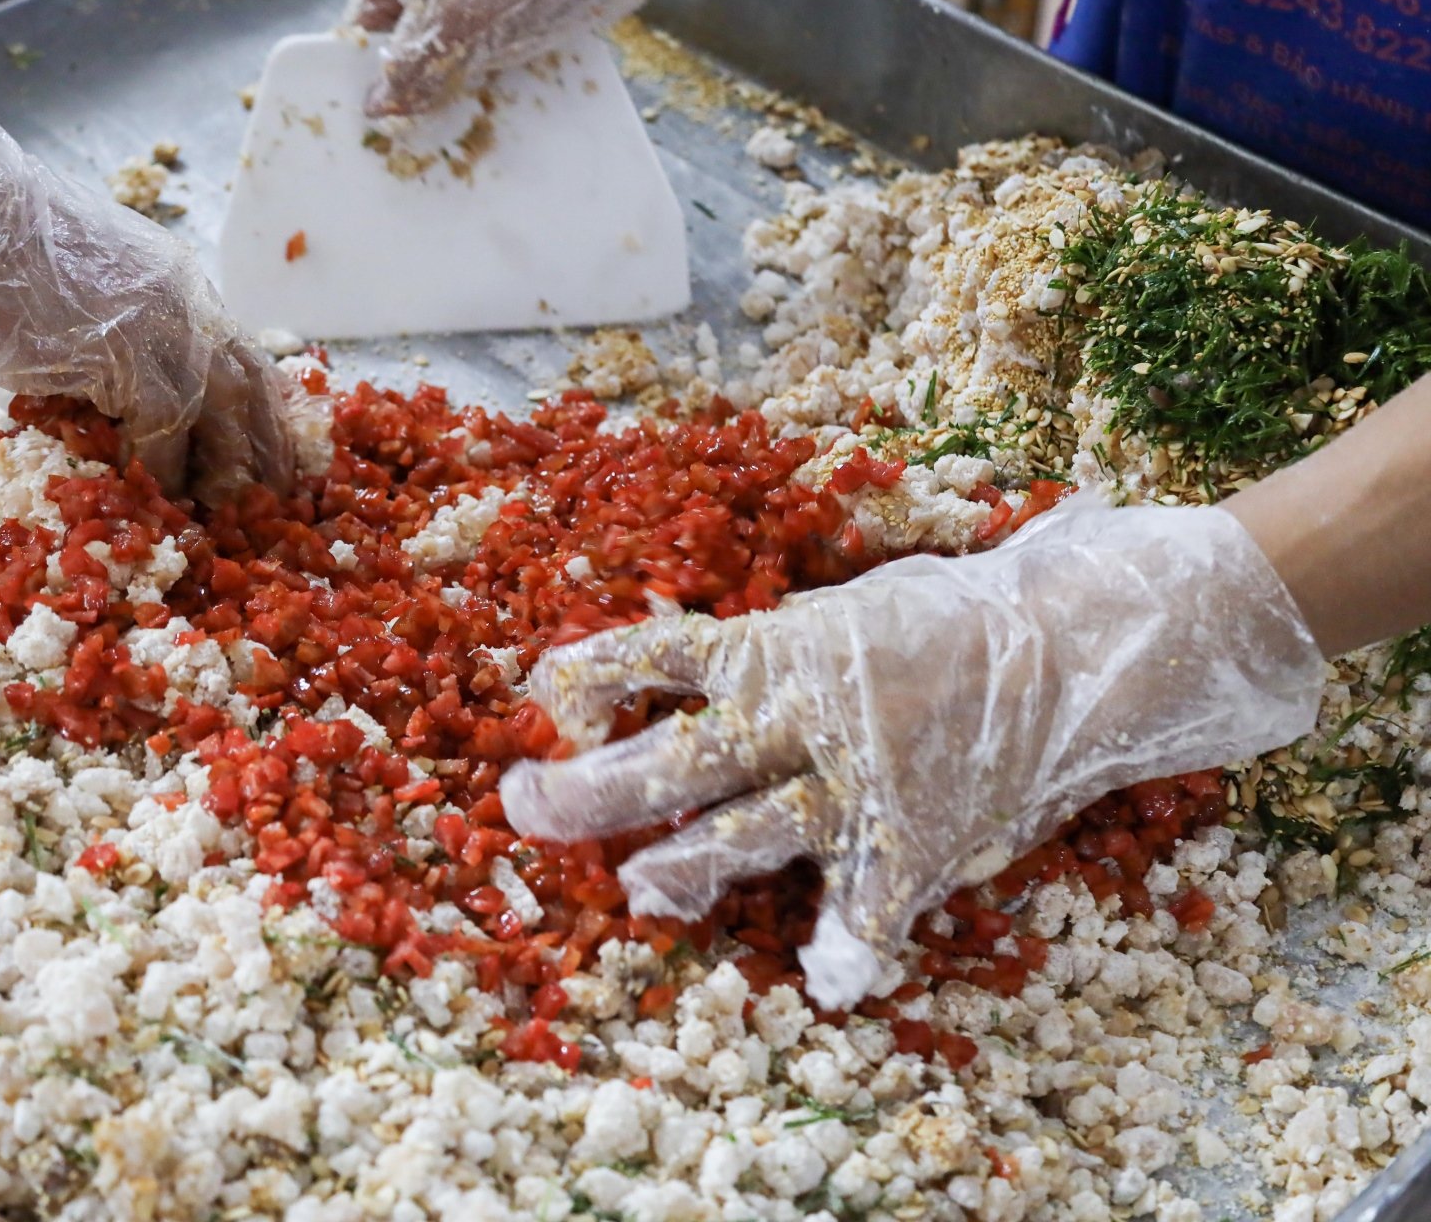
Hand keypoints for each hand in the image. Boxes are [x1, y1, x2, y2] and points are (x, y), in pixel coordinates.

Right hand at [0, 40, 290, 498]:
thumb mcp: (75, 296)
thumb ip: (110, 340)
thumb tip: (109, 400)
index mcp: (176, 282)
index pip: (242, 351)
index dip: (260, 407)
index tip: (271, 450)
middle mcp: (184, 300)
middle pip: (252, 381)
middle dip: (268, 444)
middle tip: (279, 498)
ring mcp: (160, 322)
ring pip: (222, 407)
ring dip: (226, 465)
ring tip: (226, 514)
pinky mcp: (127, 349)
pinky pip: (165, 424)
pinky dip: (163, 467)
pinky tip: (154, 496)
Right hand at [346, 0, 738, 117]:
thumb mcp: (452, 23)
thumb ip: (412, 68)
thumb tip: (376, 112)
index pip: (361, 36)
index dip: (361, 85)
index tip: (369, 137)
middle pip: (411, 60)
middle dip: (417, 106)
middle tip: (416, 159)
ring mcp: (480, 8)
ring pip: (459, 70)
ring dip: (464, 109)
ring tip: (460, 156)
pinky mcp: (524, 23)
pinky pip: (503, 69)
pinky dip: (505, 98)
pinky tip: (505, 133)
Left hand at [499, 499, 1325, 1008]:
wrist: (1075, 646)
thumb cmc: (949, 620)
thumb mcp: (843, 614)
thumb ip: (769, 655)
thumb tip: (682, 680)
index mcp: (772, 647)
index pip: (649, 657)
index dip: (588, 678)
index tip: (548, 694)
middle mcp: (794, 720)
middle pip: (662, 762)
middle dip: (581, 790)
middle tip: (520, 803)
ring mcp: (846, 792)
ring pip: (730, 842)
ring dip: (670, 871)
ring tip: (637, 887)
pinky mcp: (906, 849)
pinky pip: (857, 919)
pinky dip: (839, 956)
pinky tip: (823, 980)